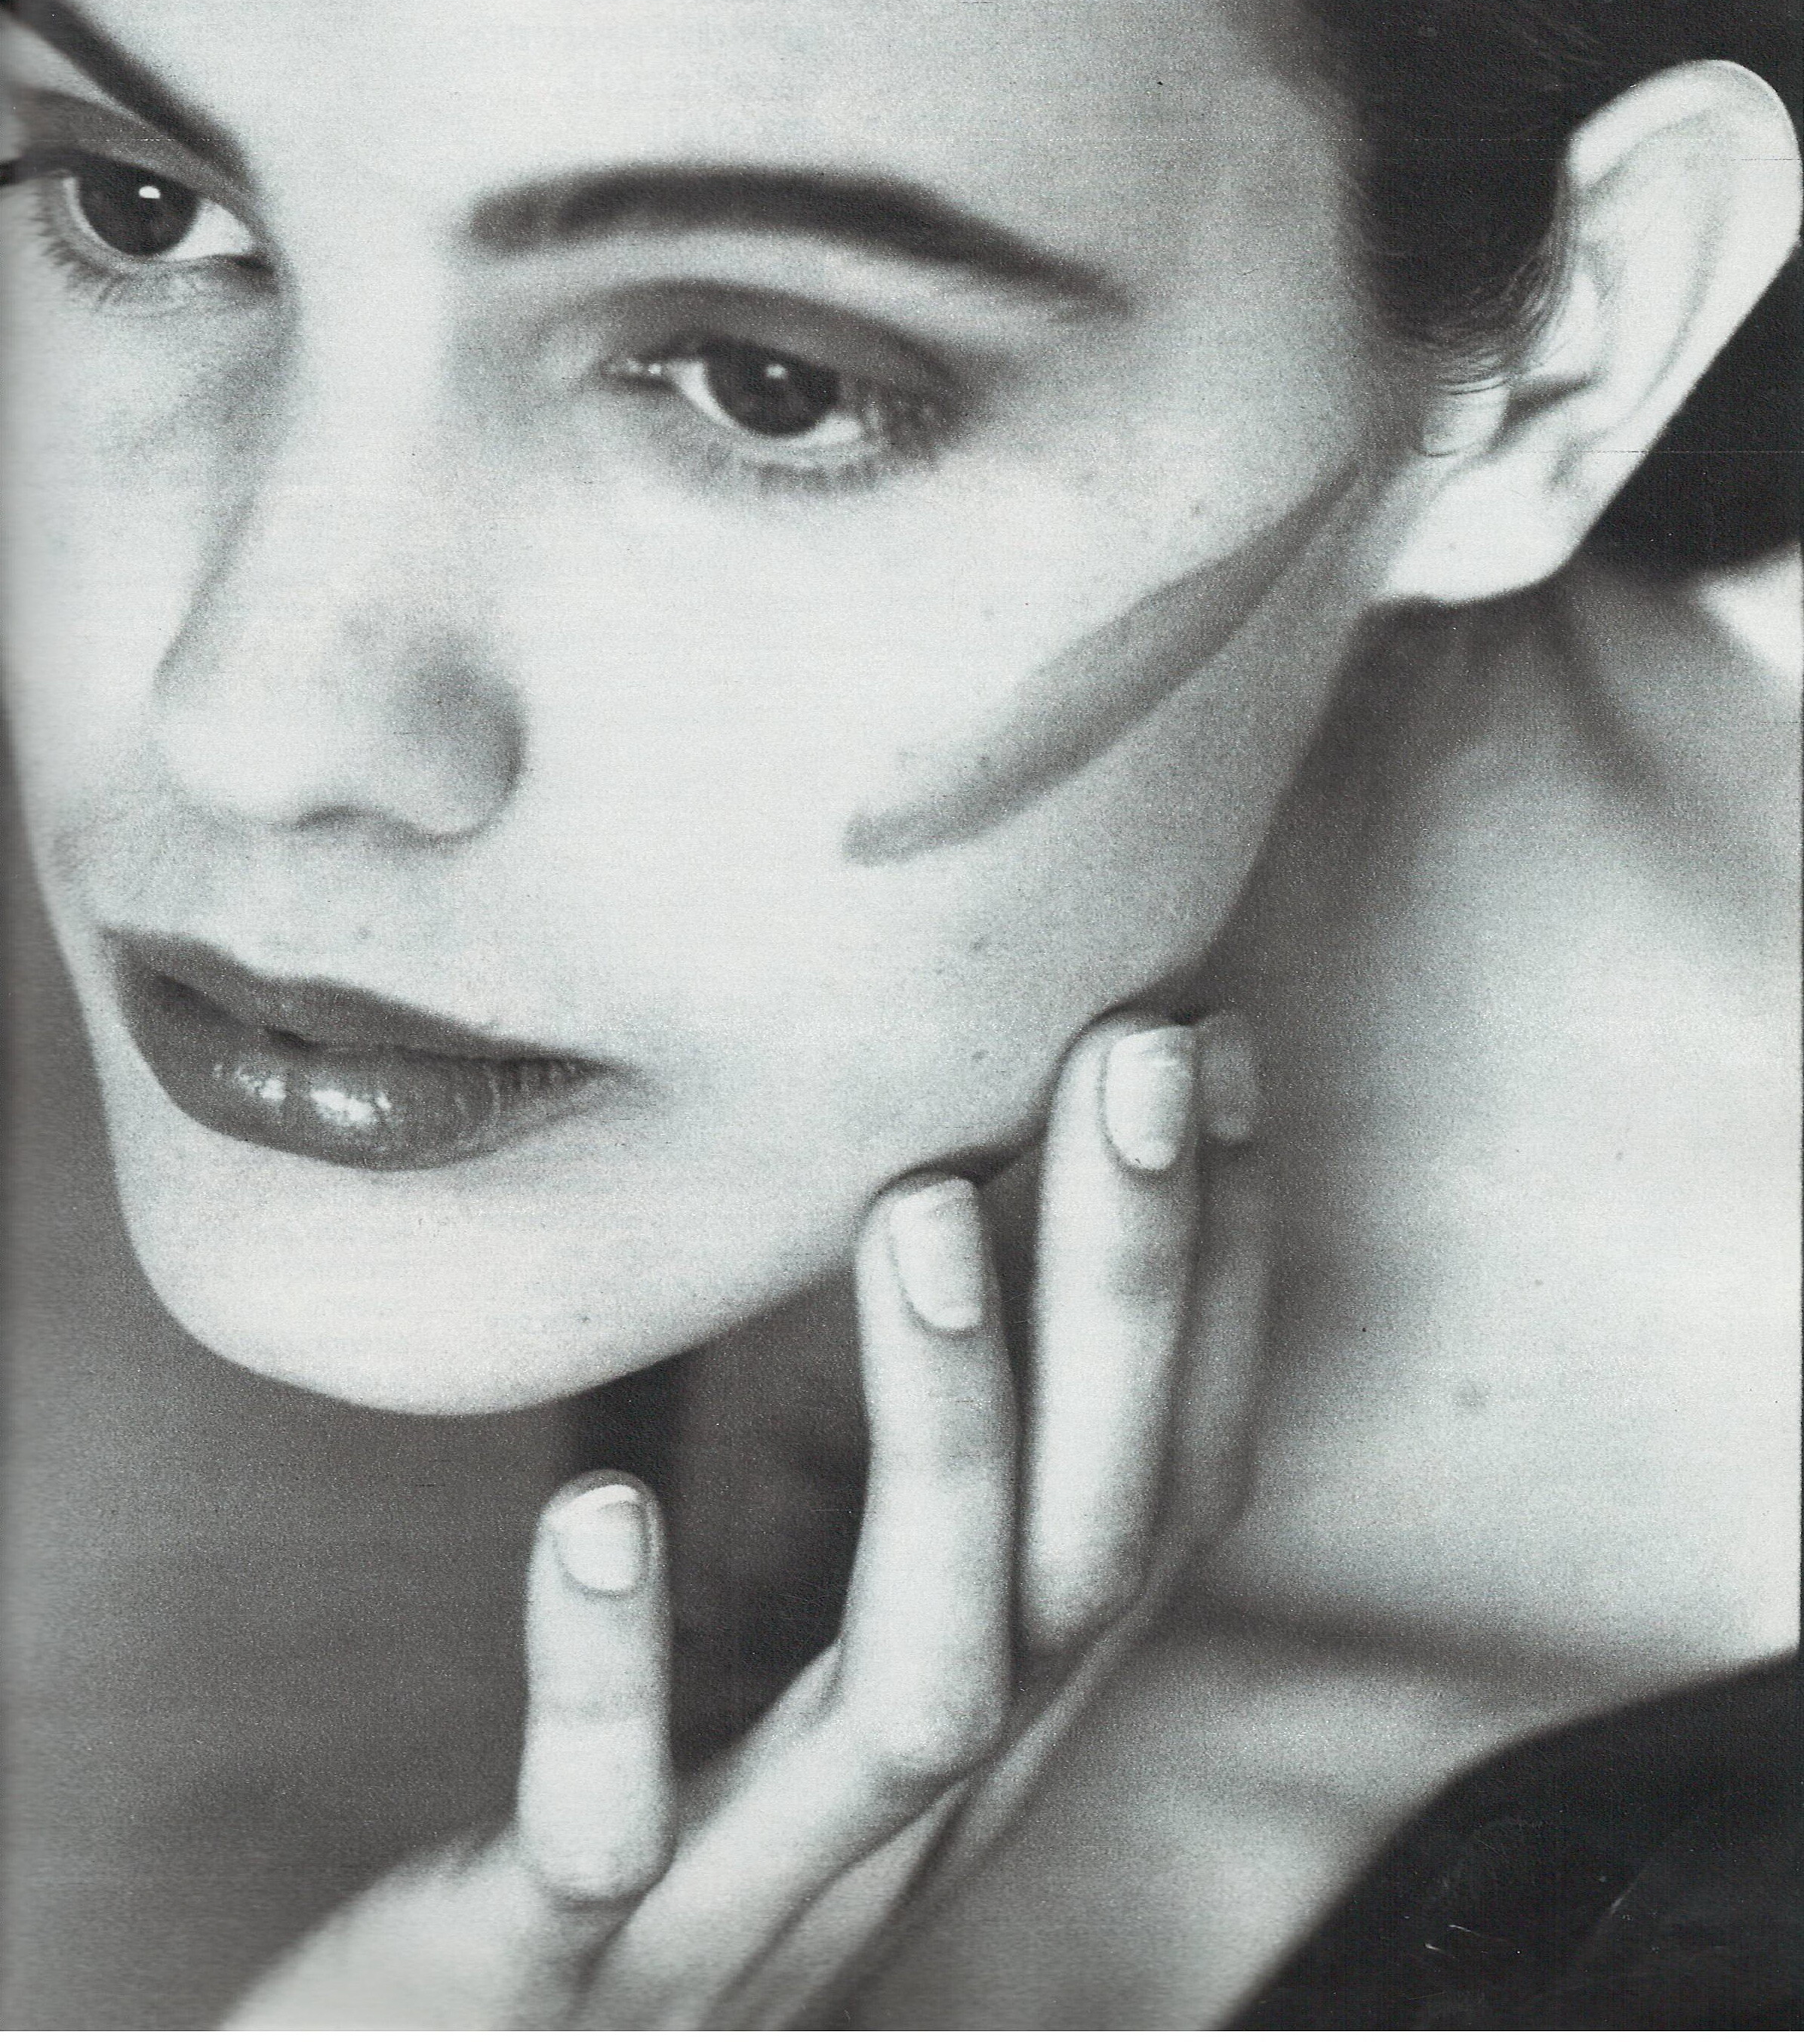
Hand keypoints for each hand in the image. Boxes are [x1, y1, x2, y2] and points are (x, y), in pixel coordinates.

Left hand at [225, 1009, 1266, 2029]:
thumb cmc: (625, 1843)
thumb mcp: (783, 1652)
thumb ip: (873, 1496)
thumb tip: (936, 1211)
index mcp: (976, 1723)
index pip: (1158, 1498)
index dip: (1213, 1281)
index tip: (1213, 1049)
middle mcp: (914, 1817)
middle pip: (1088, 1554)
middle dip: (1131, 1296)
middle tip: (1142, 1054)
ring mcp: (750, 1905)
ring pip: (927, 1682)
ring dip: (947, 1436)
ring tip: (919, 1209)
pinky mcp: (564, 1970)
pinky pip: (608, 1830)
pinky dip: (612, 1673)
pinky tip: (599, 1509)